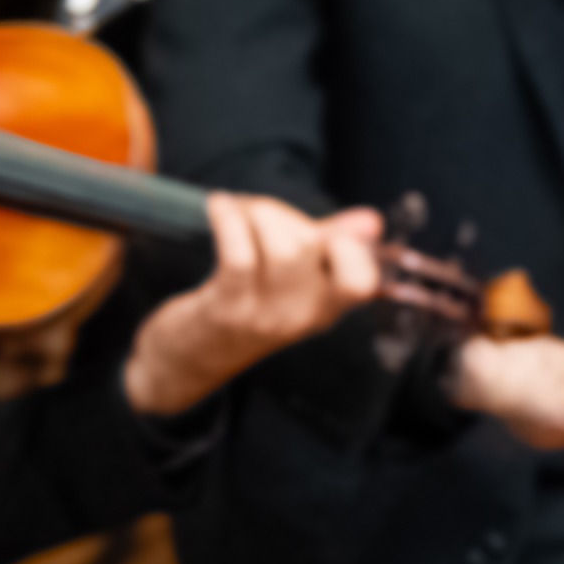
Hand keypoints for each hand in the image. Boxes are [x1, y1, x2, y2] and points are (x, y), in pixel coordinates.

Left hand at [114, 191, 404, 418]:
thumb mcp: (292, 281)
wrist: (191, 357)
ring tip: (234, 210)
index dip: (349, 247)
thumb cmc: (243, 308)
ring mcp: (267, 314)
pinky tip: (218, 206)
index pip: (363, 280)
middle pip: (312, 246)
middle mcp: (304, 314)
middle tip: (254, 213)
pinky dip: (229, 220)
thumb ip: (330, 246)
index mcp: (327, 306)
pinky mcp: (227, 307)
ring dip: (255, 213)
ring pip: (281, 248)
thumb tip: (372, 220)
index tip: (319, 233)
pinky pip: (238, 254)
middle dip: (280, 213)